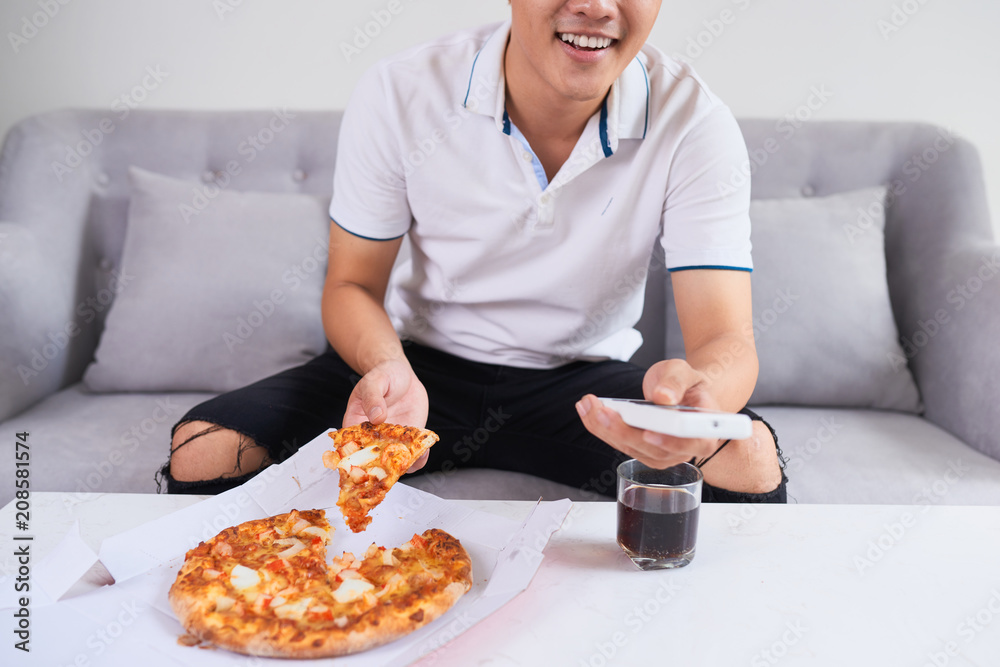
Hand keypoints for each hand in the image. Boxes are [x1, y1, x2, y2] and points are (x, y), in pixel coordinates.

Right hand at [342, 357, 430, 472]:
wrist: (402, 374)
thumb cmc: (383, 375)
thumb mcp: (375, 382)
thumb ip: (374, 398)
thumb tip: (376, 416)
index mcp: (356, 424)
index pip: (350, 447)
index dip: (355, 460)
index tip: (364, 466)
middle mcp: (372, 437)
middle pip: (372, 461)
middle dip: (380, 469)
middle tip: (391, 468)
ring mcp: (391, 440)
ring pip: (394, 462)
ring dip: (402, 465)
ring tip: (411, 459)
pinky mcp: (409, 439)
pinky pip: (413, 454)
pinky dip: (418, 458)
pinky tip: (423, 452)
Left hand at [576, 359, 722, 468]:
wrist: (679, 389)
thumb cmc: (687, 382)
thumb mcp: (683, 372)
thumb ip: (675, 382)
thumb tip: (664, 398)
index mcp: (704, 430)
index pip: (695, 443)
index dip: (671, 442)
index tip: (649, 433)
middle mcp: (684, 448)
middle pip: (655, 450)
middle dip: (624, 431)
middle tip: (603, 412)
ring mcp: (662, 453)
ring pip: (632, 448)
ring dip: (605, 429)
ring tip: (589, 405)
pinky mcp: (641, 450)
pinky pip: (620, 443)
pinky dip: (600, 427)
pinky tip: (588, 410)